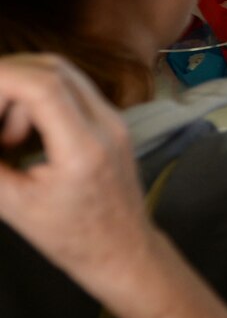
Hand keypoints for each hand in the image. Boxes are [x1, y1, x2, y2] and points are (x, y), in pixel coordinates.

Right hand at [0, 55, 155, 300]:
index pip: (42, 84)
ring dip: (21, 92)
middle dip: (7, 81)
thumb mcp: (14, 205)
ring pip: (62, 74)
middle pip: (52, 68)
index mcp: (84, 148)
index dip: (0, 77)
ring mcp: (114, 120)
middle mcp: (107, 125)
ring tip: (6, 140)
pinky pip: (71, 90)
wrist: (123, 250)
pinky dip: (38, 99)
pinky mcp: (112, 122)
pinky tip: (22, 136)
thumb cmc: (71, 237)